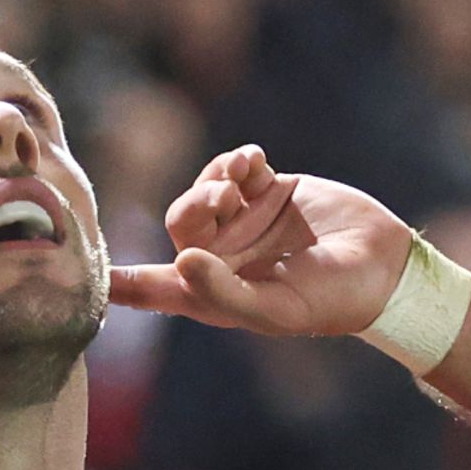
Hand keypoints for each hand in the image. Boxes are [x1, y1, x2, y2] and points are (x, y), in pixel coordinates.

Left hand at [108, 146, 412, 336]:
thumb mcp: (277, 309)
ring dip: (214, 178)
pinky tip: (255, 160)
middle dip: (194, 206)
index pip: (153, 288)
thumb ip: (224, 292)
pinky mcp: (267, 191)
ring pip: (202, 191)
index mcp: (213, 293)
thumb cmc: (331, 301)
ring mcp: (243, 223)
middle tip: (224, 198)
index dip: (120, 282)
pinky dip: (236, 161)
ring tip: (243, 176)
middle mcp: (222, 257)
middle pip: (179, 224)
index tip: (86, 273)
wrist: (384, 265)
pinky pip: (233, 169)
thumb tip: (182, 261)